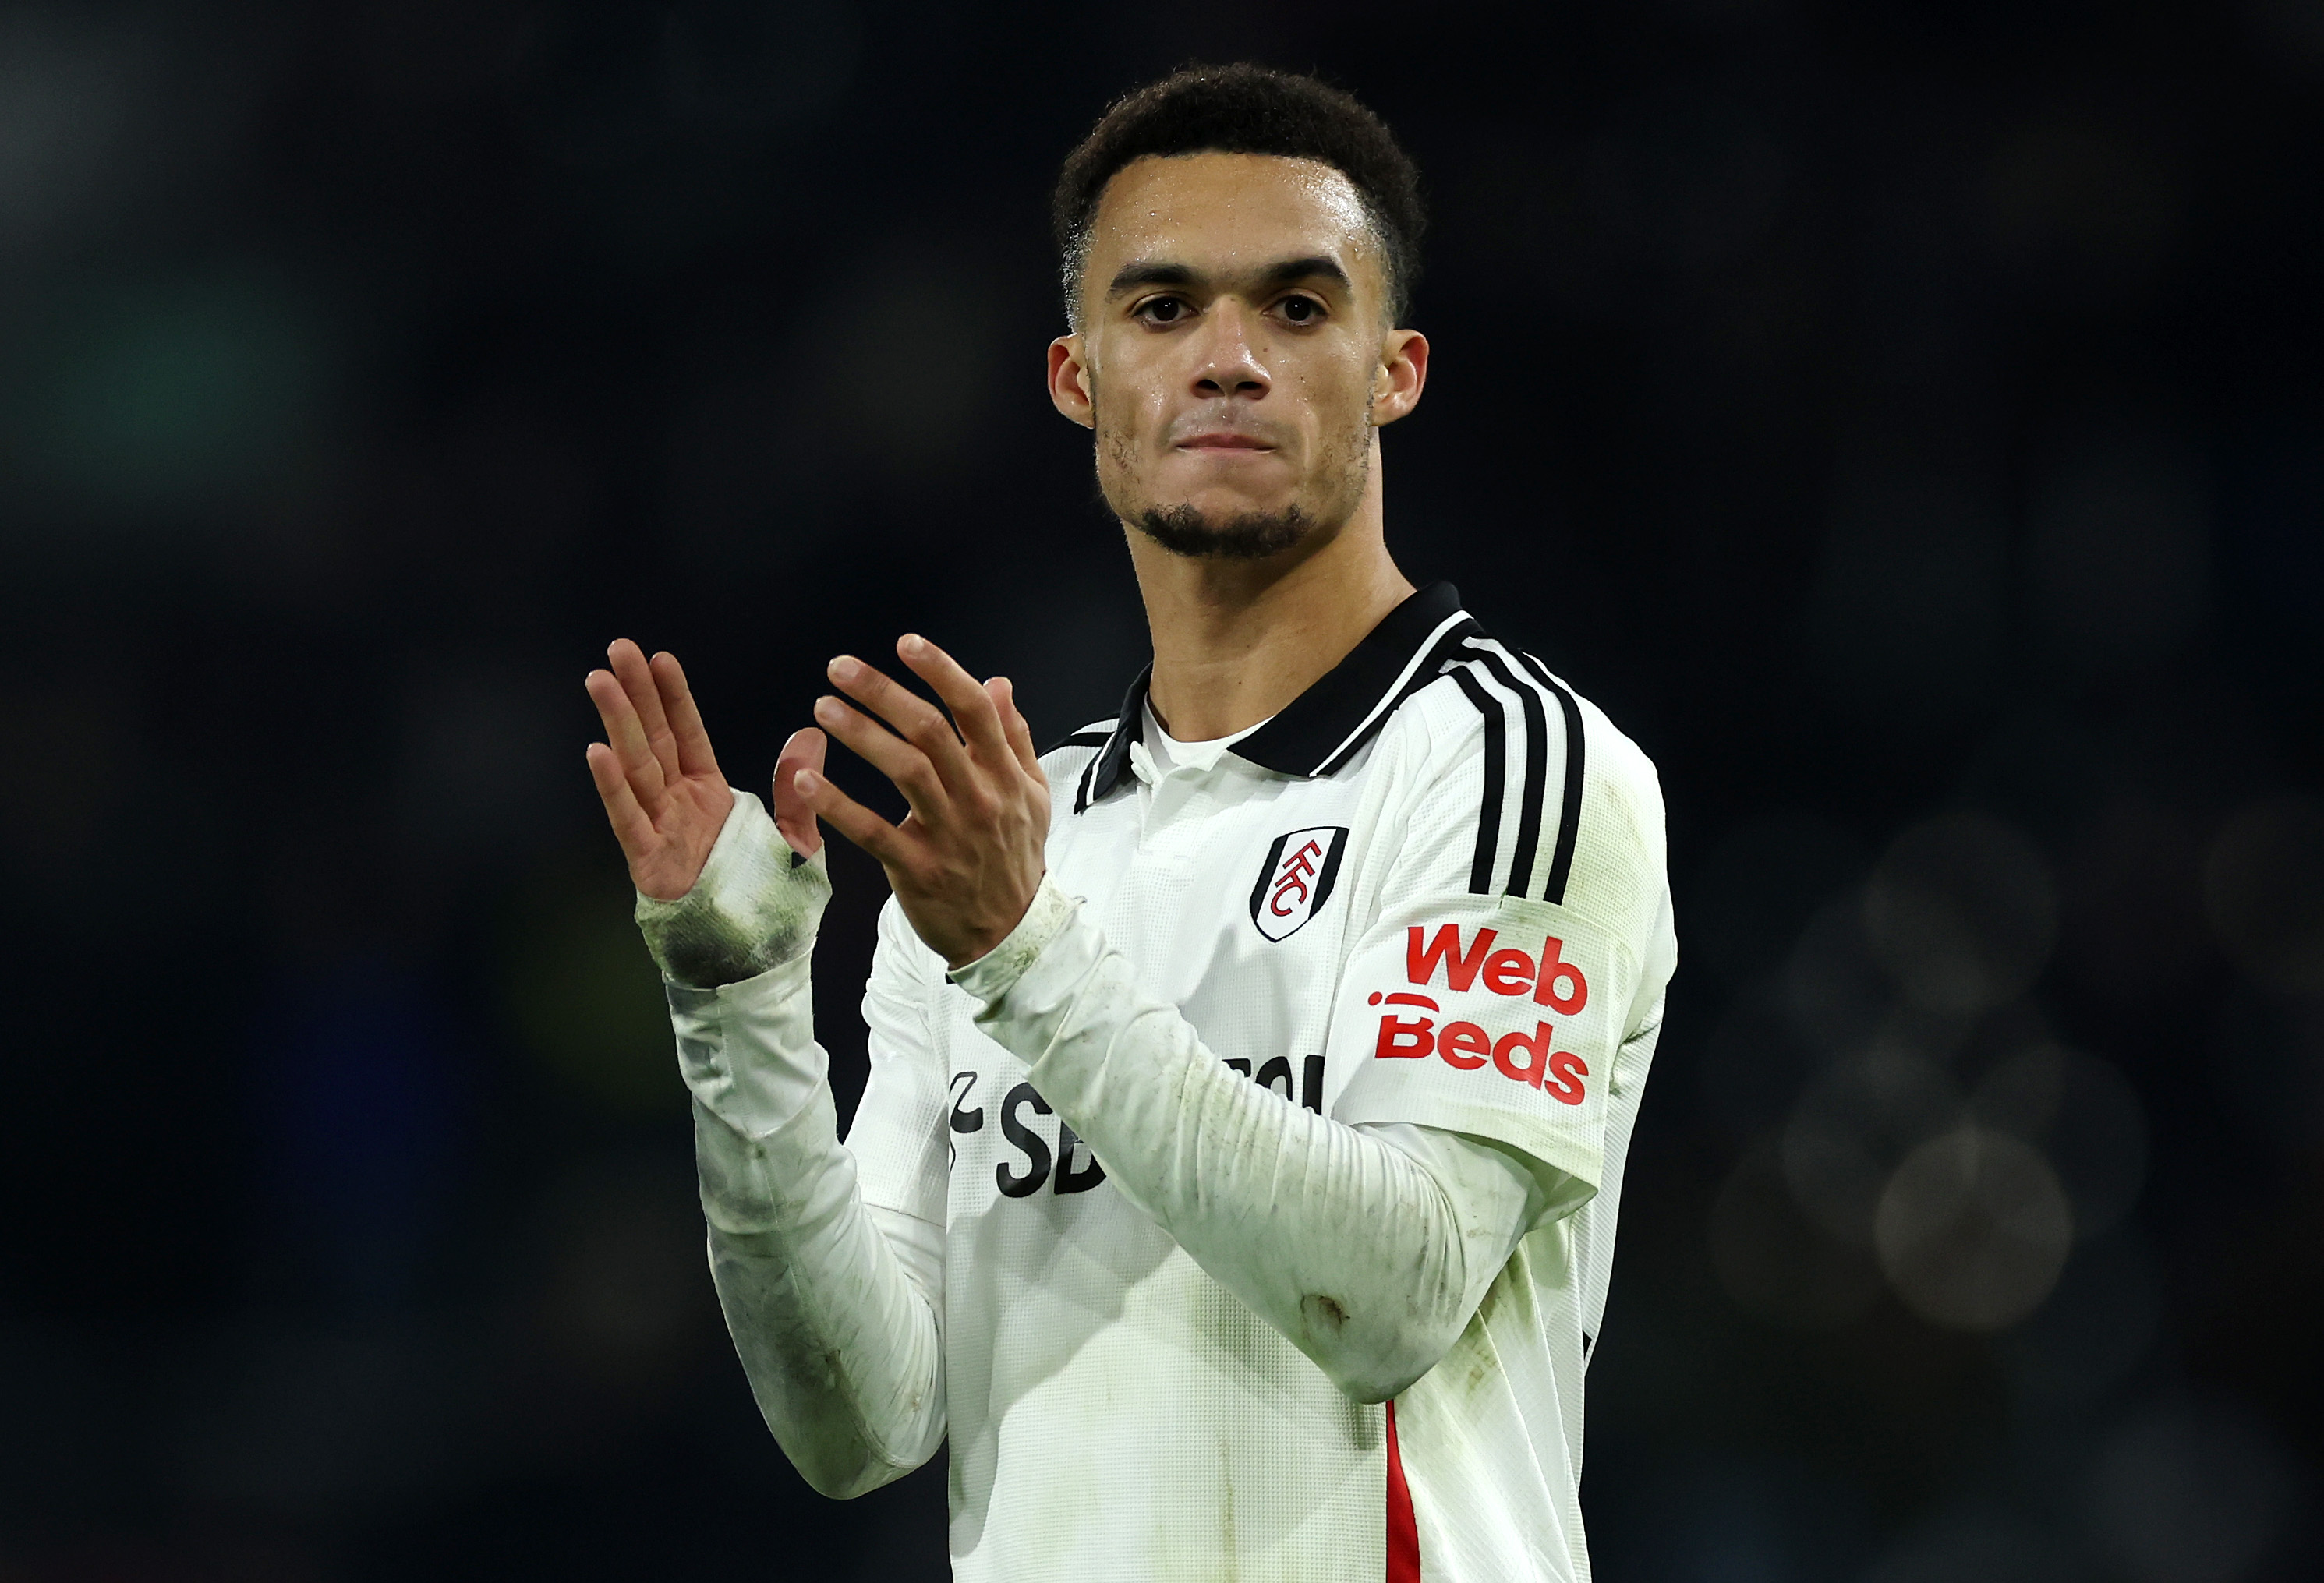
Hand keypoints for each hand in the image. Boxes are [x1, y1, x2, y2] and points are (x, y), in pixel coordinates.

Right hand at [586, 639, 831, 901]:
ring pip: (635, 768)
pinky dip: (612, 787)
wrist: (754, 961)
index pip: (687, 735)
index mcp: (711, 796)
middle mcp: (679, 806)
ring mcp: (660, 831)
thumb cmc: (769, 905)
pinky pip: (629, 819)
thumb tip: (810, 734)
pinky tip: (597, 751)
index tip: (659, 658)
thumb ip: (798, 789)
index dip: (673, 697)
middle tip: (618, 648)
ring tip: (599, 680)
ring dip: (617, 724)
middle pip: (653, 739)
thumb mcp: (797, 842)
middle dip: (635, 694)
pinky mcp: (650, 862)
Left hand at [795, 635, 1048, 967]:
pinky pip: (872, 832)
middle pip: (930, 732)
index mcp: (1004, 774)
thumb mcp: (1032, 793)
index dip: (941, 671)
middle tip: (840, 668)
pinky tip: (805, 780)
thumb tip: (998, 683)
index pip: (974, 710)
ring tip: (823, 708)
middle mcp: (978, 798)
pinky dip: (837, 805)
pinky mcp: (917, 869)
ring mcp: (949, 835)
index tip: (906, 644)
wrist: (1012, 932)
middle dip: (882, 693)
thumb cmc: (1016, 855)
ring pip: (903, 772)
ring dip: (859, 734)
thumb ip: (1015, 736)